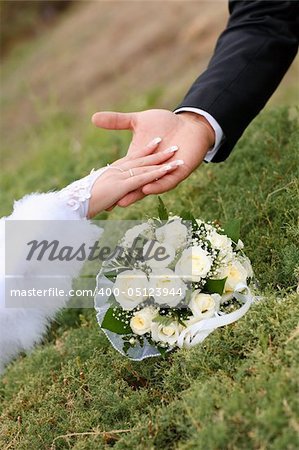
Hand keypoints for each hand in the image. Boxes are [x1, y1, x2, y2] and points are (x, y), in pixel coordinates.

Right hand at [92, 109, 214, 205]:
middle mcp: (149, 170)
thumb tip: (93, 118)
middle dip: (117, 192)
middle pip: (131, 182)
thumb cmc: (165, 122)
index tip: (95, 190)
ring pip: (148, 183)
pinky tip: (148, 188)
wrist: (191, 125)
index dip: (111, 180)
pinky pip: (167, 181)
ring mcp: (164, 173)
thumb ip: (116, 120)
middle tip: (103, 203)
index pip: (122, 171)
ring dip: (134, 194)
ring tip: (122, 202)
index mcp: (138, 161)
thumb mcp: (137, 121)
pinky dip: (157, 184)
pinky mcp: (178, 173)